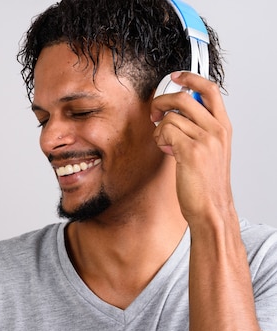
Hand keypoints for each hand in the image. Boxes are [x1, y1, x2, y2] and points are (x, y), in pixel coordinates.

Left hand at [151, 71, 233, 225]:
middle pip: (184, 97)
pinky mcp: (191, 151)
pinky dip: (159, 139)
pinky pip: (165, 131)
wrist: (210, 207)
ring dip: (159, 128)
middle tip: (154, 112)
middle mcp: (217, 130)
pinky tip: (166, 150)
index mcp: (223, 127)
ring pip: (170, 117)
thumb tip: (174, 113)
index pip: (210, 89)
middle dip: (161, 101)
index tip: (175, 76)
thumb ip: (197, 129)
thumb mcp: (209, 150)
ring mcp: (205, 140)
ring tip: (163, 142)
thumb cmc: (206, 181)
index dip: (190, 78)